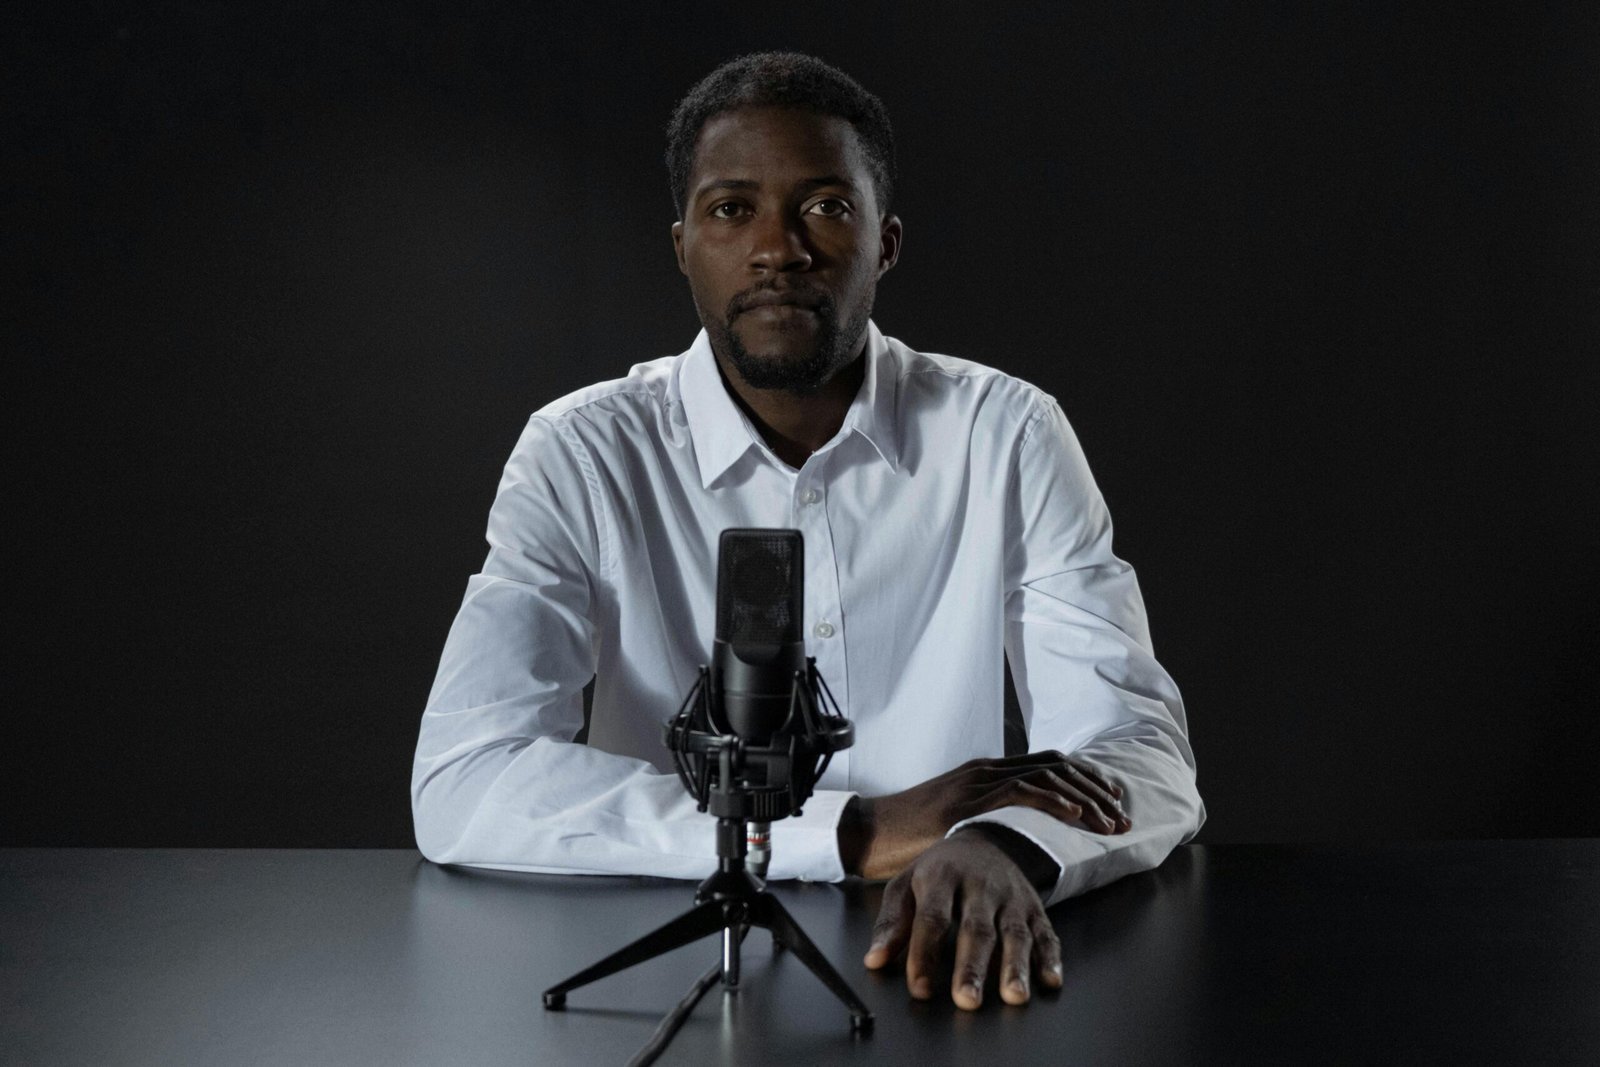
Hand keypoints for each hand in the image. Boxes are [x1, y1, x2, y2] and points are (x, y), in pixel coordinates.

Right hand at [841, 751, 1128, 879]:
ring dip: (1086, 799)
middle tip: (1122, 816)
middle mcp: (987, 769)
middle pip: (1058, 765)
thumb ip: (987, 821)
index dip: (1087, 778)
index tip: (1113, 799)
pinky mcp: (969, 800)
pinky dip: (1055, 801)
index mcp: (986, 772)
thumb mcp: (956, 822)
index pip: (1049, 764)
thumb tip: (1021, 838)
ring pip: (1048, 776)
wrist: (868, 832)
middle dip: (1097, 790)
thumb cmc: (908, 835)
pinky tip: (1076, 815)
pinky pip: (1021, 792)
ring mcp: (978, 781)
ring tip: (1110, 822)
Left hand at [863, 832, 1062, 1009]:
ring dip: (1015, 966)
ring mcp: (1011, 897)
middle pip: (976, 928)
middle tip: (966, 1000)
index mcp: (942, 877)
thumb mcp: (906, 884)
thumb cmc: (939, 871)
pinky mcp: (1035, 908)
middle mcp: (980, 886)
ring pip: (1015, 933)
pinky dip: (1050, 958)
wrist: (985, 839)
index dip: (925, 953)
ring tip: (1013, 996)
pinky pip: (1046, 932)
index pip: (933, 917)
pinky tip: (1050, 981)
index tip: (919, 988)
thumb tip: (874, 960)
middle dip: (972, 966)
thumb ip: (891, 923)